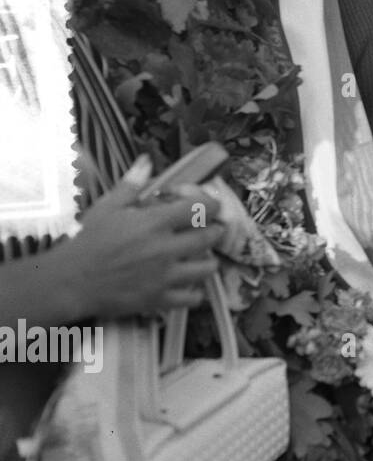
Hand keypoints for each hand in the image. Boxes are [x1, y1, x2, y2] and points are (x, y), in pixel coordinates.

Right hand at [52, 157, 225, 318]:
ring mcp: (165, 276)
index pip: (201, 208)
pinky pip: (192, 298)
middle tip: (210, 228)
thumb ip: (131, 185)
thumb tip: (146, 161)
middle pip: (210, 237)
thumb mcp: (107, 208)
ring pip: (207, 268)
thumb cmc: (87, 241)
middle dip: (215, 230)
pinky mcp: (159, 299)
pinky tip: (186, 284)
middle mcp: (165, 249)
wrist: (69, 281)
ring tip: (200, 256)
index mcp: (154, 223)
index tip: (206, 204)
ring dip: (208, 260)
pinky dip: (194, 292)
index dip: (209, 203)